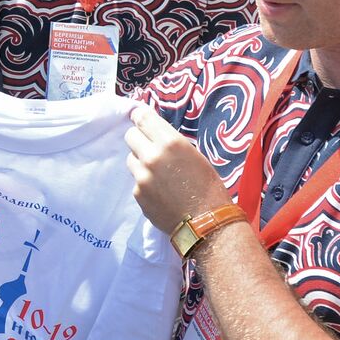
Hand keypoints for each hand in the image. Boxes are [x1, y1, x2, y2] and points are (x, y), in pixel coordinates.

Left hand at [124, 107, 231, 231]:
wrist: (206, 223)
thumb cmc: (209, 187)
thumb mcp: (194, 155)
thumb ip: (171, 143)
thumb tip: (155, 136)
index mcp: (170, 142)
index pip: (142, 118)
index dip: (139, 116)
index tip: (139, 118)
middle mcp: (152, 156)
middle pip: (130, 136)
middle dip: (139, 138)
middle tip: (149, 146)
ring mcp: (141, 176)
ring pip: (131, 158)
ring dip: (140, 161)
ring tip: (156, 172)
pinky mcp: (137, 194)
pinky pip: (135, 180)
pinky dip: (144, 182)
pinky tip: (159, 191)